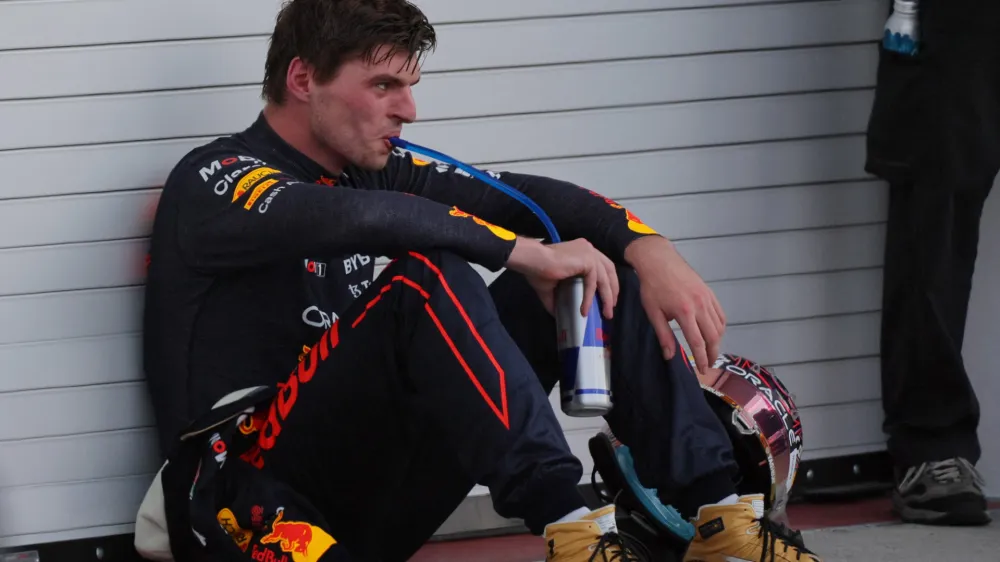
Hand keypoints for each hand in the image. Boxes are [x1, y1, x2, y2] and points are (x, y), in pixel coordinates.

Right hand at [505, 237, 618, 318]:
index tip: (607, 297)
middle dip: (612, 290)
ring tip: (606, 313)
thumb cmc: (538, 270)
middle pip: (609, 270)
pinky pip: (592, 283)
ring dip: (607, 297)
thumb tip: (557, 314)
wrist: (532, 261)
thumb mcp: (551, 287)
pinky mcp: (587, 260)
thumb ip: (557, 298)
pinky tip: (584, 309)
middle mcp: (588, 249)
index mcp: (582, 251)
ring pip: (604, 278)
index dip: (607, 282)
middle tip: (611, 307)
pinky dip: (589, 297)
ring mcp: (589, 253)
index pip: (601, 266)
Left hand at [625, 236, 725, 374]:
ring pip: (719, 325)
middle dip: (712, 353)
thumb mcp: (653, 313)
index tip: (702, 370)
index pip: (698, 342)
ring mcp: (707, 298)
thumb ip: (664, 336)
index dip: (701, 358)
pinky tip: (714, 332)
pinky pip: (720, 313)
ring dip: (717, 341)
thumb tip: (670, 356)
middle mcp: (700, 305)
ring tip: (711, 351)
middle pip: (713, 336)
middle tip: (708, 364)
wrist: (659, 260)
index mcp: (685, 312)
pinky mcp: (709, 292)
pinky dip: (720, 326)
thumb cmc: (652, 286)